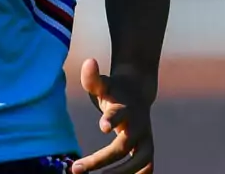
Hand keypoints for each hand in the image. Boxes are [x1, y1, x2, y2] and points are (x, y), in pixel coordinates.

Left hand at [71, 58, 153, 173]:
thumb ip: (91, 77)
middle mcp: (139, 126)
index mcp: (125, 108)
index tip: (102, 127)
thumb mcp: (102, 83)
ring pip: (139, 163)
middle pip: (123, 146)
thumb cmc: (113, 89)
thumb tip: (89, 61)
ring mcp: (146, 140)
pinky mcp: (148, 151)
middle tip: (76, 169)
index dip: (112, 119)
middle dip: (100, 159)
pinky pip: (147, 169)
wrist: (138, 93)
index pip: (119, 114)